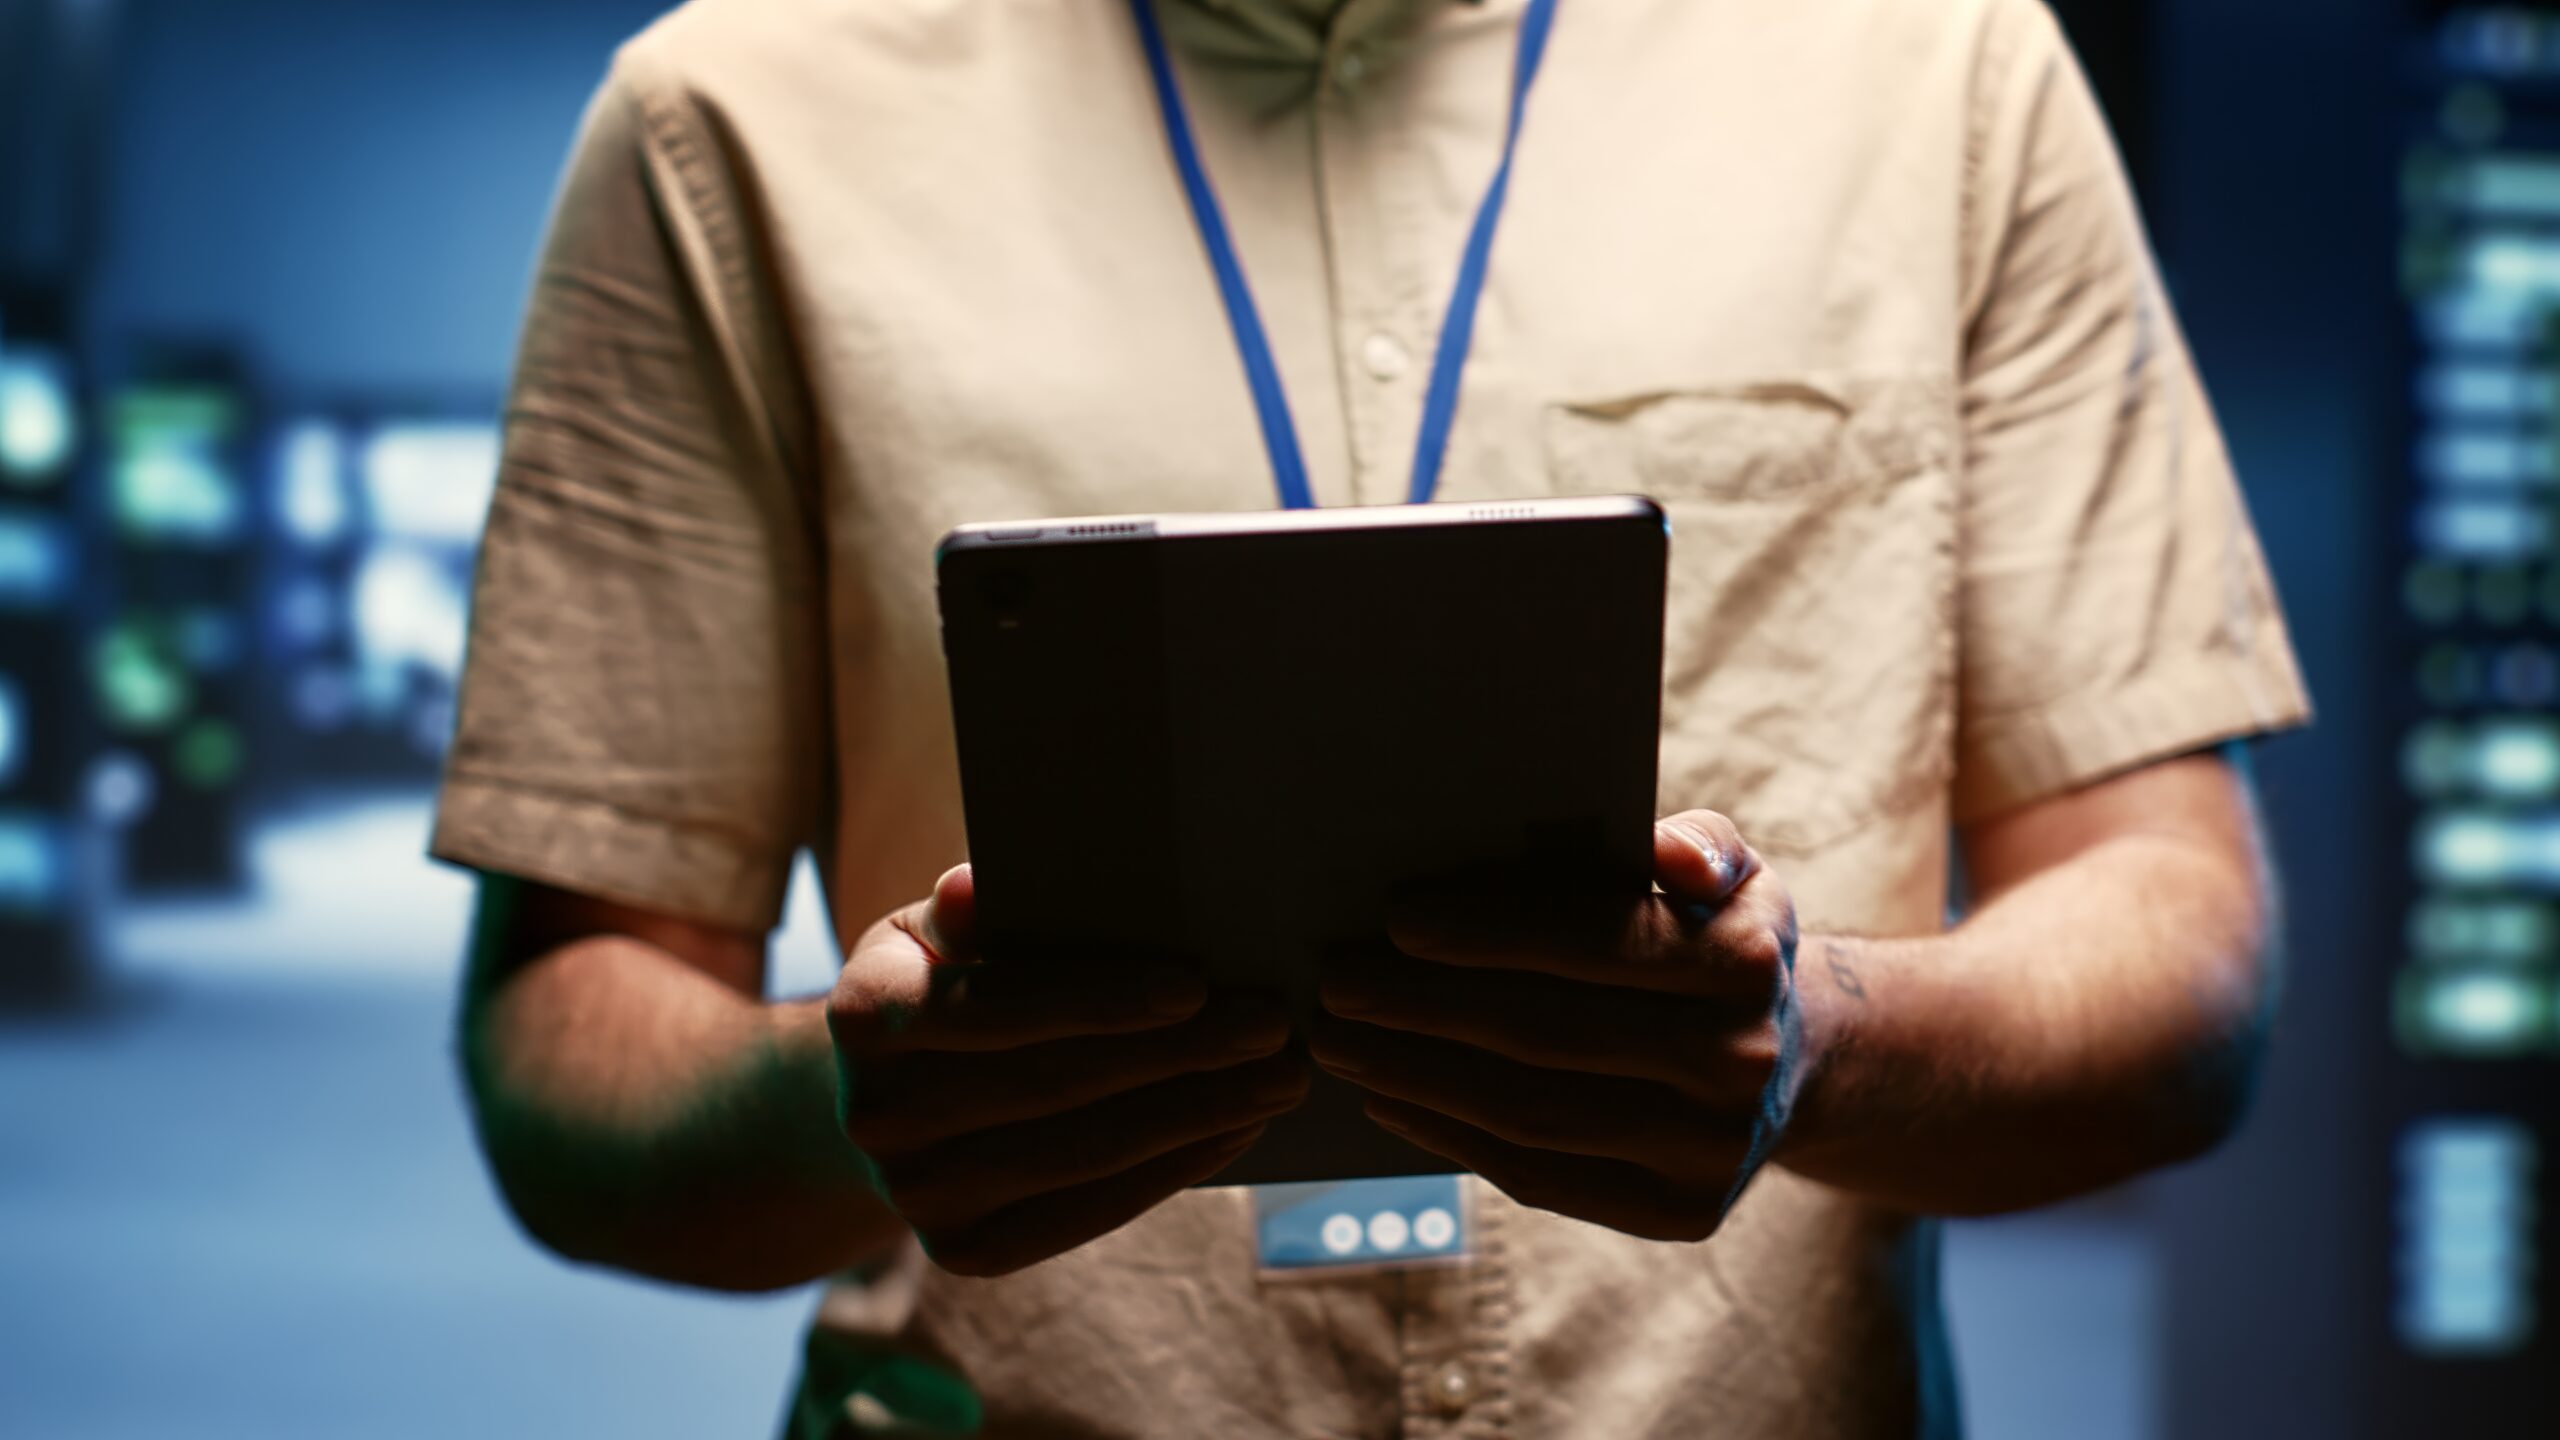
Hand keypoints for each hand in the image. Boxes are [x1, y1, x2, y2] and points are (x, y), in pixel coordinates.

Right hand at [826, 865, 1308, 1275]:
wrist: (874, 1104)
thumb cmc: (936, 985)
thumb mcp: (930, 932)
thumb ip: (963, 910)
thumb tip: (977, 886)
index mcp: (866, 1016)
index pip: (998, 1008)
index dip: (1100, 1000)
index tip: (1196, 984)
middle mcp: (879, 1116)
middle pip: (1056, 1085)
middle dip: (1179, 1055)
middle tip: (1273, 1025)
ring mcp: (918, 1196)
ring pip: (1085, 1153)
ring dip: (1197, 1115)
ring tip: (1280, 1079)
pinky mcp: (965, 1252)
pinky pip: (1088, 1211)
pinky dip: (1172, 1167)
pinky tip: (1236, 1128)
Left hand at [1309, 811, 1810, 1240]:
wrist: (1790, 1064)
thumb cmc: (1716, 940)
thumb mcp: (1732, 875)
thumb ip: (1698, 845)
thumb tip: (1664, 855)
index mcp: (1745, 961)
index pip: (1597, 944)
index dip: (1490, 934)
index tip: (1396, 918)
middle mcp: (1739, 1063)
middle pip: (1547, 1036)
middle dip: (1424, 1007)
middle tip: (1334, 982)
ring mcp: (1710, 1151)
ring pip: (1532, 1115)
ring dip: (1415, 1077)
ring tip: (1337, 1042)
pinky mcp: (1677, 1215)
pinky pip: (1541, 1178)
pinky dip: (1451, 1136)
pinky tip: (1388, 1097)